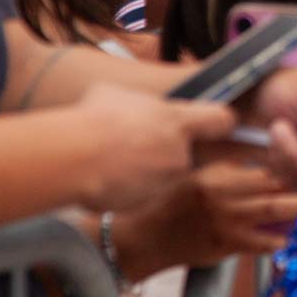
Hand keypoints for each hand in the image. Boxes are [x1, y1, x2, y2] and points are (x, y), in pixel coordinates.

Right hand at [73, 84, 236, 212]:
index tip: (213, 125)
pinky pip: (143, 195)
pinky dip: (131, 190)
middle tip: (148, 148)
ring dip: (150, 172)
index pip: (222, 120)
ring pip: (165, 176)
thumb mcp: (115, 94)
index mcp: (178, 121)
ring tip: (119, 164)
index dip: (219, 122)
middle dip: (176, 153)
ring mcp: (164, 181)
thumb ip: (136, 102)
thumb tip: (130, 104)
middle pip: (192, 154)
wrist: (74, 158)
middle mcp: (180, 153)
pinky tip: (109, 181)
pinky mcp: (145, 203)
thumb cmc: (94, 119)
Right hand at [114, 159, 296, 275]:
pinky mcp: (225, 245)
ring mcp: (225, 221)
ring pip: (273, 210)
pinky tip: (291, 237)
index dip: (290, 163)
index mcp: (216, 174)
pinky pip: (262, 243)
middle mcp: (222, 195)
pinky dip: (279, 240)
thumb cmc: (174, 203)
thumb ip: (231, 169)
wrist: (145, 238)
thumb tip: (269, 163)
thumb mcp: (199, 176)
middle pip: (274, 183)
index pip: (262, 164)